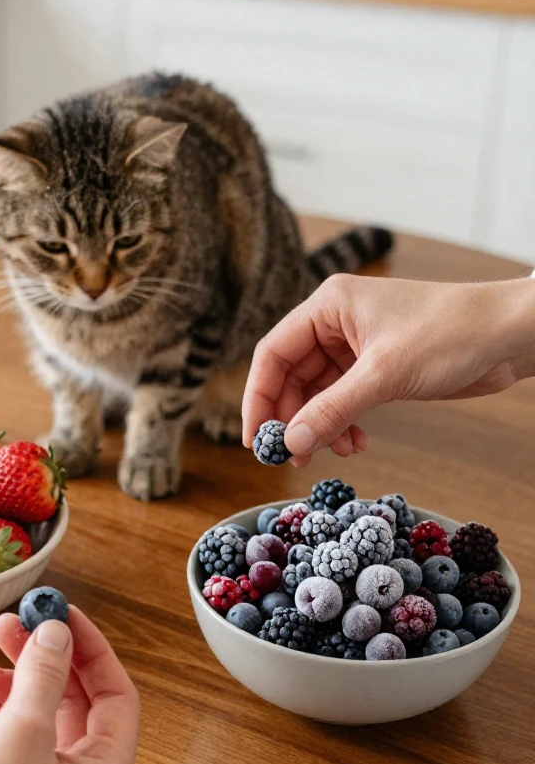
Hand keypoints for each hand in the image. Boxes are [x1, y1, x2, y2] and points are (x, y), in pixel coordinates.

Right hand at [0, 607, 139, 763]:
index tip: (61, 613)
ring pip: (40, 718)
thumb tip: (56, 632)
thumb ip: (43, 675)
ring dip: (15, 685)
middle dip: (45, 660)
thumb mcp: (21, 731)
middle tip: (14, 624)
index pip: (117, 693)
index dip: (90, 648)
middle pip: (77, 701)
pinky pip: (12, 740)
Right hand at [242, 273, 534, 467]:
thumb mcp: (384, 376)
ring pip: (317, 393)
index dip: (259, 398)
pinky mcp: (377, 366)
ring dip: (321, 426)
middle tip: (293, 457)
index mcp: (328, 306)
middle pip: (291, 377)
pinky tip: (357, 442)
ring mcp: (356, 345)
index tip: (255, 439)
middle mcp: (336, 322)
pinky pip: (343, 400)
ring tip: (336, 452)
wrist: (508, 335)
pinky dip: (343, 424)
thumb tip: (290, 444)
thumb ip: (332, 411)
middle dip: (292, 419)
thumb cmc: (451, 334)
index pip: (272, 353)